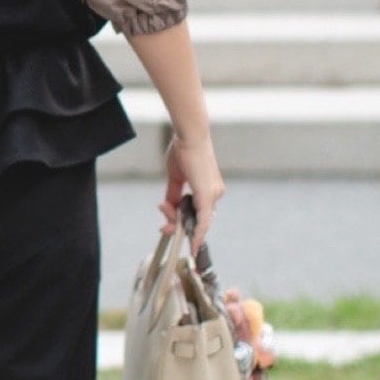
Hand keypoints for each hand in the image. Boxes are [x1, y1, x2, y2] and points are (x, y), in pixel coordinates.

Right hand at [158, 133, 224, 251]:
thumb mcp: (176, 177)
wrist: (189, 135)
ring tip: (165, 221)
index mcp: (210, 188)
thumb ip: (174, 195)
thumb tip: (169, 208)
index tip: (170, 227)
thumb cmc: (183, 150)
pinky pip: (203, 221)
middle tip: (164, 229)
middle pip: (197, 219)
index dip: (185, 223)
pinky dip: (197, 234)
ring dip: (179, 224)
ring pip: (197, 221)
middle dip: (179, 226)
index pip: (198, 212)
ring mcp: (214, 194)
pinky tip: (192, 245)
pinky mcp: (208, 195)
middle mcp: (216, 192)